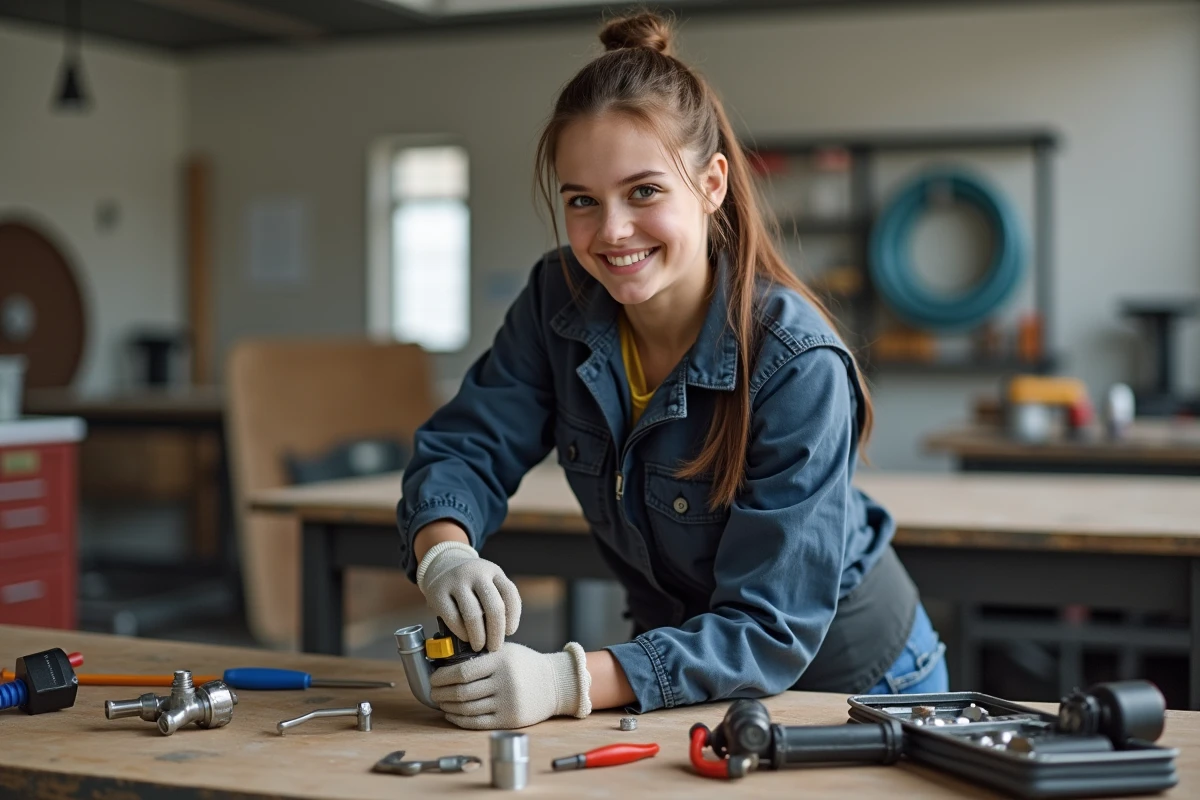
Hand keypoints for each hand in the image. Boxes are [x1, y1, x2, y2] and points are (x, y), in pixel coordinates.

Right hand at [416, 541, 520, 651]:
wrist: (441, 566)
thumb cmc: (471, 583)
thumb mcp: (489, 581)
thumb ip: (498, 600)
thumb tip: (502, 633)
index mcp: (493, 571)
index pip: (510, 594)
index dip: (513, 617)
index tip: (509, 632)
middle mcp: (476, 573)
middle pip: (494, 607)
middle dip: (496, 632)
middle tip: (494, 647)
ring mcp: (456, 582)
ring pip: (473, 615)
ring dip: (479, 636)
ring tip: (479, 646)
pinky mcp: (438, 593)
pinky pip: (453, 618)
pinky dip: (462, 632)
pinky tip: (465, 637)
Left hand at [430, 642, 591, 729]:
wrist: (556, 684)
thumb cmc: (526, 665)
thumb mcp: (507, 651)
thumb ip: (482, 655)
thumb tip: (446, 663)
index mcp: (501, 661)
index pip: (462, 671)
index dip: (442, 677)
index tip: (434, 678)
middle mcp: (504, 682)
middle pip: (462, 692)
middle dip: (441, 694)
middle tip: (433, 692)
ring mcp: (507, 703)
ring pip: (467, 709)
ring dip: (448, 707)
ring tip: (441, 703)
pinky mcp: (509, 720)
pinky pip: (476, 722)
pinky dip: (459, 719)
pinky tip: (452, 714)